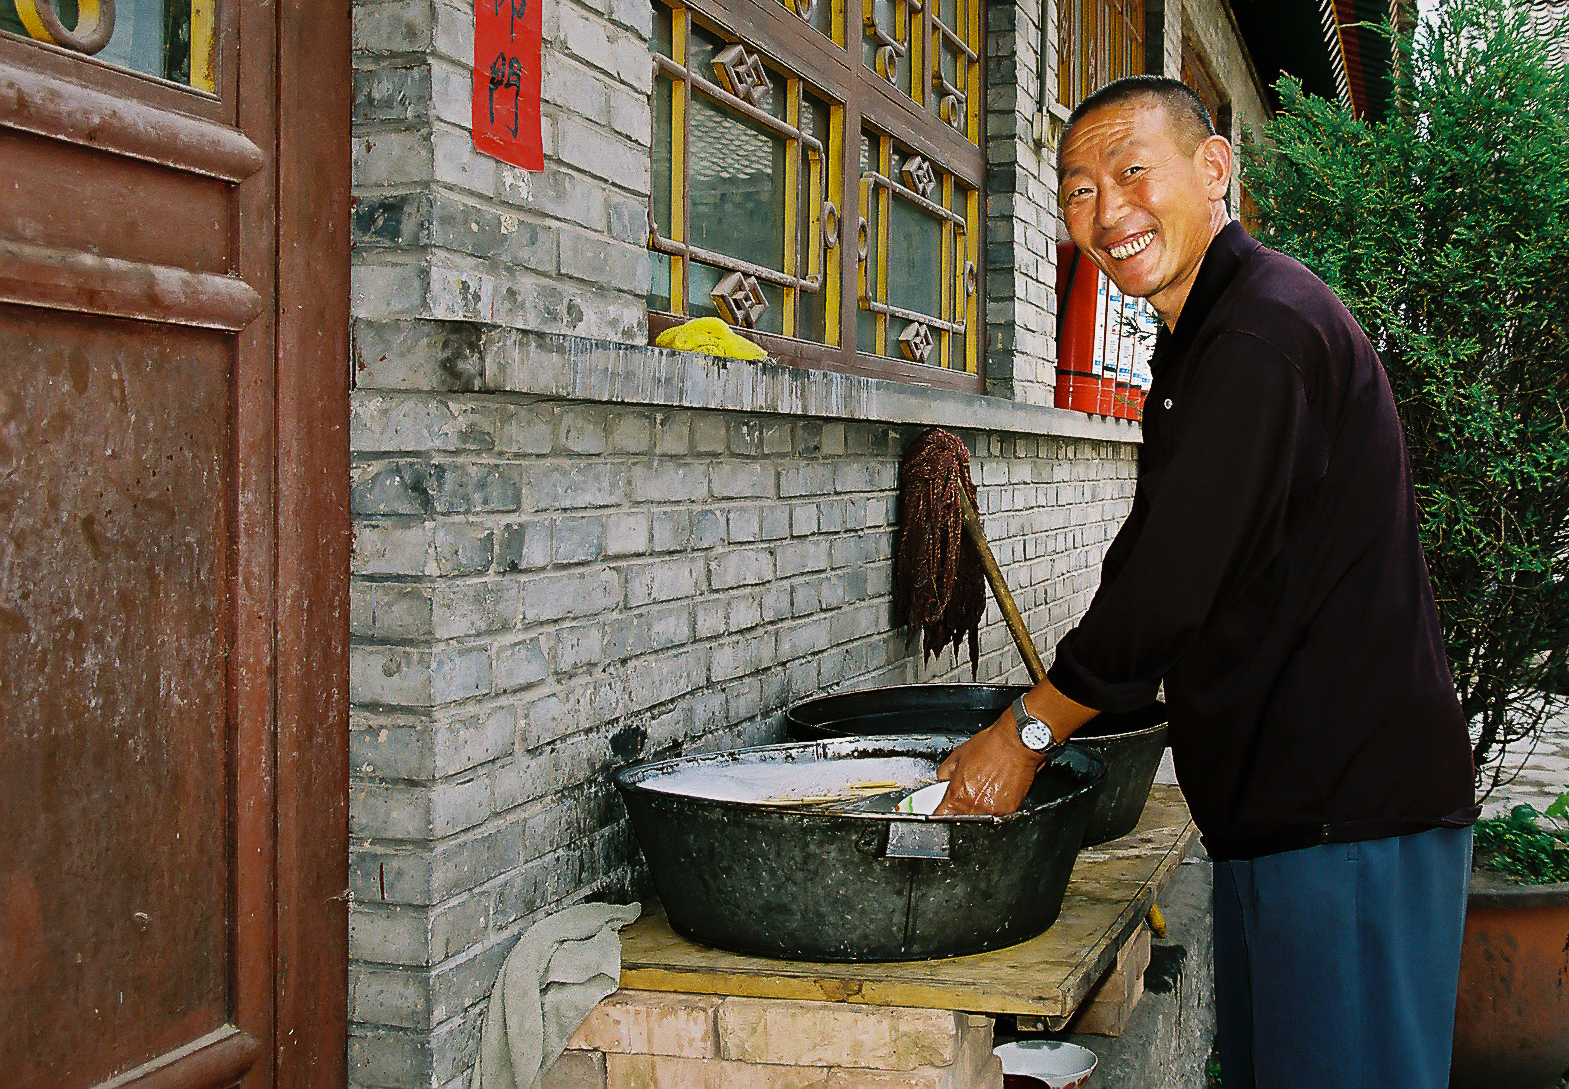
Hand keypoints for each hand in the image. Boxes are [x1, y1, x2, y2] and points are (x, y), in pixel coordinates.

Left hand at [933, 713, 1047, 816]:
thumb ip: (945, 772)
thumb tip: (943, 778)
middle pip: (961, 819)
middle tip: (969, 792)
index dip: (942, 812)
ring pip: (980, 819)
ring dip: (979, 809)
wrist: (1016, 743)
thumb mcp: (958, 755)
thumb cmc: (990, 746)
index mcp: (959, 794)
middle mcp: (975, 805)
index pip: (943, 815)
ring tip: (986, 789)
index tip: (944, 809)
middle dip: (961, 810)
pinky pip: (998, 815)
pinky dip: (996, 807)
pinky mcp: (1009, 810)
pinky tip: (997, 791)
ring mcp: (993, 810)